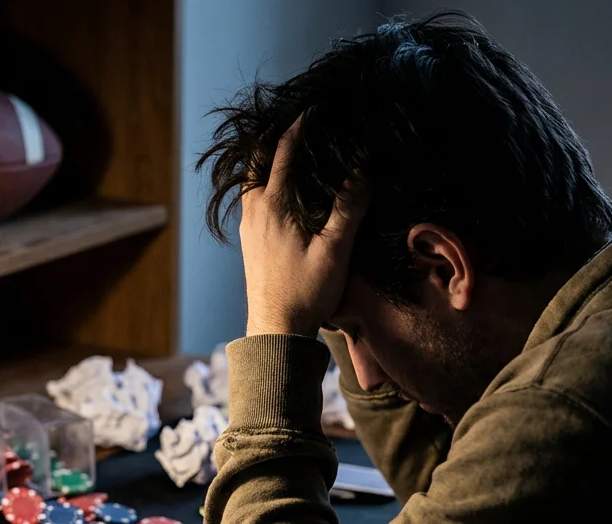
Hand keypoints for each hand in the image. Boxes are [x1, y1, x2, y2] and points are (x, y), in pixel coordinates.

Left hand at [239, 120, 367, 336]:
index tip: (317, 105)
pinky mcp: (249, 238)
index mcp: (272, 205)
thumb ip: (348, 208)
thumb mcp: (334, 250)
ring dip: (269, 155)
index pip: (283, 150)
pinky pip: (253, 193)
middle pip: (258, 157)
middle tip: (300, 117)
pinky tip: (283, 182)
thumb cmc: (306, 292)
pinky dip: (266, 176)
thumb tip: (363, 170)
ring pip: (253, 176)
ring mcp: (248, 224)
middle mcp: (254, 209)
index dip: (301, 124)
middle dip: (277, 133)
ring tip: (292, 143)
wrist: (276, 329)